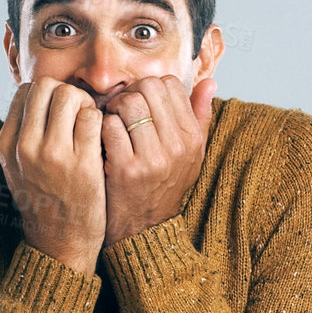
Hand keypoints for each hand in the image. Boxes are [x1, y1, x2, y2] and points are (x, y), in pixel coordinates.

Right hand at [0, 76, 106, 274]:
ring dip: (85, 104)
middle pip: (47, 86)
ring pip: (70, 95)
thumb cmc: (45, 201)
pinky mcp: (82, 164)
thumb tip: (39, 95)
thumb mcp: (18, 168)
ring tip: (90, 126)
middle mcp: (25, 147)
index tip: (59, 113)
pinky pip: (93, 117)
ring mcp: (53, 155)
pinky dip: (101, 120)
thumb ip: (23, 133)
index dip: (47, 94)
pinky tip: (102, 137)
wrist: (60, 244)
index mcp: (7, 144)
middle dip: (67, 93)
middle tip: (78, 114)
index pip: (25, 90)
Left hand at [100, 74, 216, 245]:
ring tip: (113, 121)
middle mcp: (177, 147)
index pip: (171, 85)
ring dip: (115, 108)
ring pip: (129, 103)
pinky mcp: (125, 169)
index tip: (142, 102)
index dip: (151, 87)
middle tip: (123, 110)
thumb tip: (210, 82)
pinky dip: (102, 127)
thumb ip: (200, 117)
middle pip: (148, 88)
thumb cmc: (164, 186)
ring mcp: (151, 159)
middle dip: (131, 93)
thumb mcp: (191, 155)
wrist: (144, 230)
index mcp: (192, 139)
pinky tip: (104, 139)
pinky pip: (109, 126)